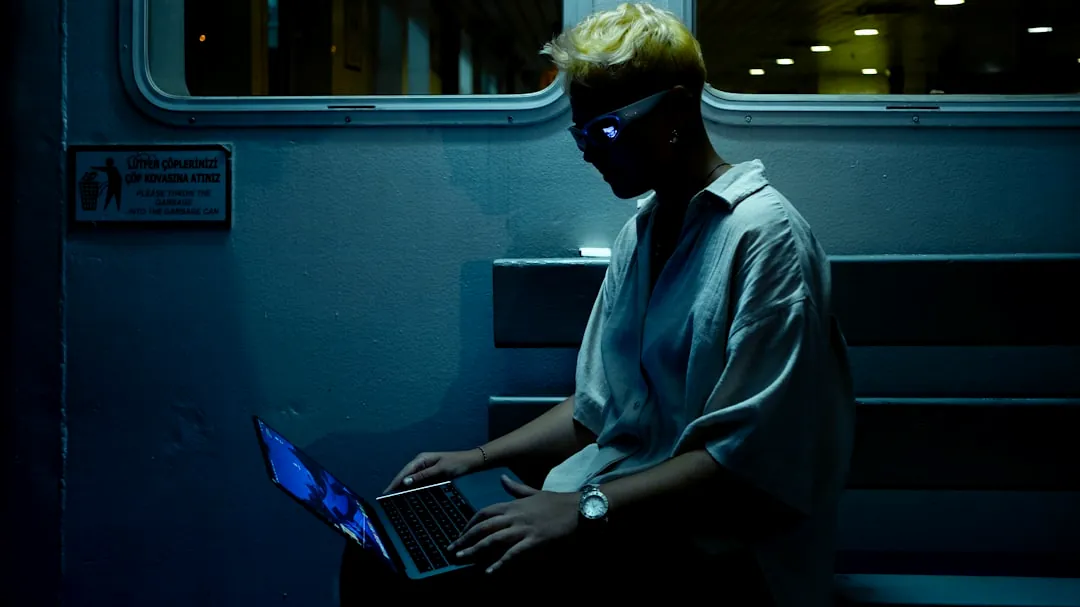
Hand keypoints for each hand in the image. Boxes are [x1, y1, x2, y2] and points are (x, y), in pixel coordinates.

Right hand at [383, 450, 483, 493]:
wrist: (470, 463)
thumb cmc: (456, 463)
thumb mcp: (439, 470)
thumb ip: (423, 476)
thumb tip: (406, 482)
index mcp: (421, 459)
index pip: (405, 471)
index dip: (395, 481)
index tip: (387, 491)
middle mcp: (421, 463)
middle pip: (406, 475)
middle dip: (397, 485)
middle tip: (387, 497)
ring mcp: (425, 469)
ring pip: (412, 480)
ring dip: (405, 488)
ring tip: (395, 498)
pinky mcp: (430, 475)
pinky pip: (419, 482)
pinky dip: (414, 488)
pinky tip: (409, 495)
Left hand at [447, 475, 579, 573]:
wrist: (578, 508)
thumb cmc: (557, 501)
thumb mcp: (533, 492)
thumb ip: (515, 489)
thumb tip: (502, 479)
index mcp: (513, 505)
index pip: (484, 512)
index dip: (469, 523)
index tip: (460, 533)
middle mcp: (515, 515)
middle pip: (483, 526)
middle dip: (466, 538)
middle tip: (452, 549)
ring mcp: (524, 528)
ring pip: (494, 538)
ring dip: (476, 549)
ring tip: (462, 558)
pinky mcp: (534, 540)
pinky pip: (513, 553)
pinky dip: (500, 562)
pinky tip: (490, 571)